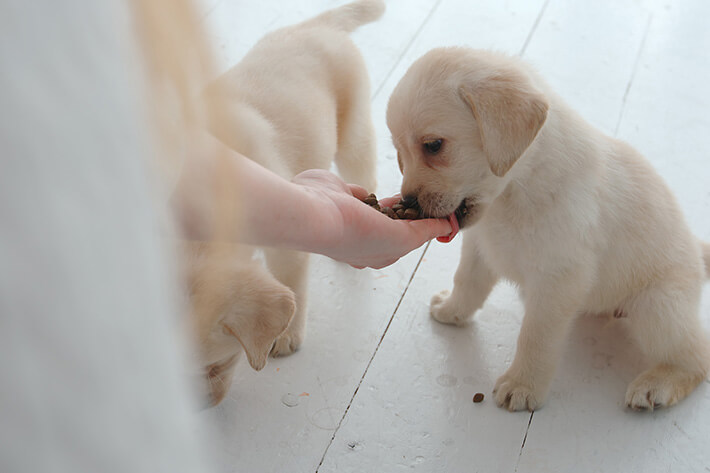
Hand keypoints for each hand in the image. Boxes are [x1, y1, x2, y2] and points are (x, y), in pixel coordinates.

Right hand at [292, 170, 451, 268]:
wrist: (316, 213)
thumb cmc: (358, 234)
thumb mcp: (402, 238)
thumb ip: (424, 232)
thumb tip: (447, 227)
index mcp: (377, 254)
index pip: (408, 241)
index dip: (426, 228)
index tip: (444, 213)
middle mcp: (363, 238)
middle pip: (396, 224)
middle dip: (412, 213)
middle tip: (431, 196)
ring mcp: (351, 216)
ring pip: (381, 209)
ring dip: (397, 201)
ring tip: (417, 189)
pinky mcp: (341, 196)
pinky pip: (363, 194)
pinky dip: (372, 192)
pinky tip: (379, 186)